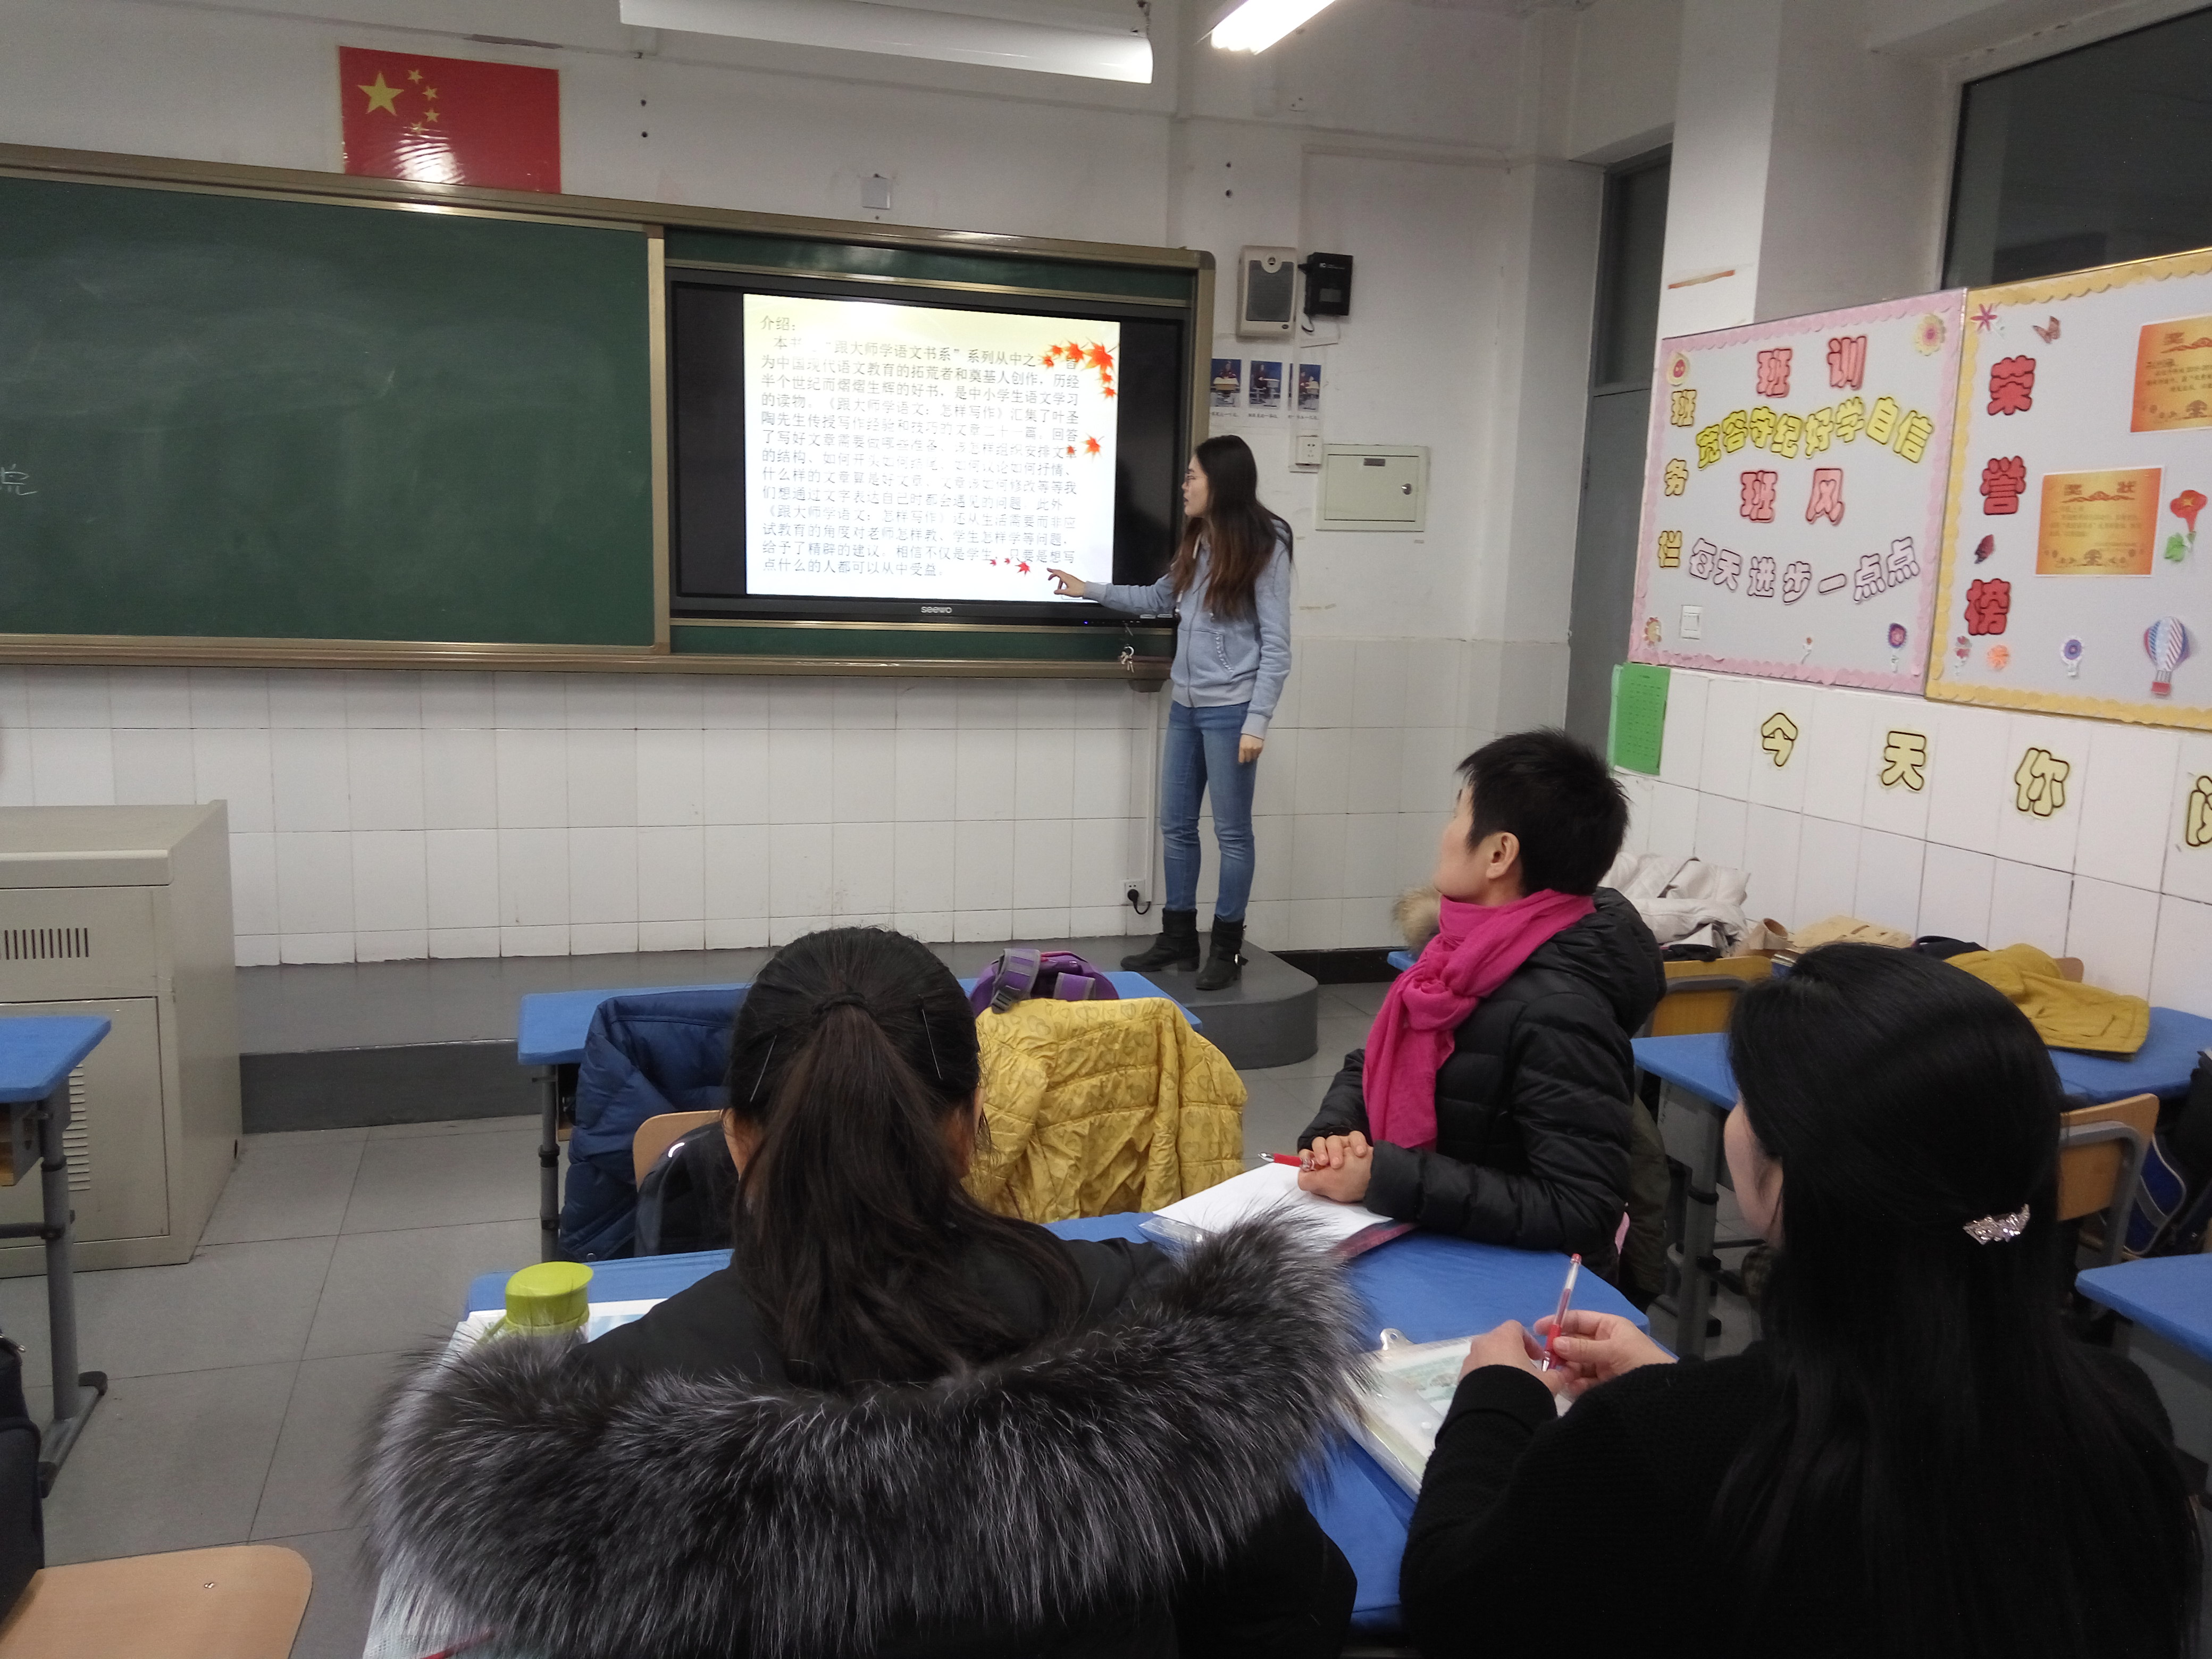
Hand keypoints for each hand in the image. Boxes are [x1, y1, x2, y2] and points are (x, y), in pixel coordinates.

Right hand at [1045, 567, 1086, 597]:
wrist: (1086, 590)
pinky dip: (1062, 581)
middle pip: (1059, 572)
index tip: (1048, 569)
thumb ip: (1060, 592)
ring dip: (1058, 581)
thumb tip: (1055, 591)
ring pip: (1062, 576)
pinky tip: (1063, 586)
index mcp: (1066, 578)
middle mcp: (1068, 576)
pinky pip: (1065, 578)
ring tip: (1058, 588)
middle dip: (1053, 574)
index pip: (1057, 572)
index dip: (1051, 571)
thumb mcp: (1067, 592)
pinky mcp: (1073, 580)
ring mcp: (1071, 578)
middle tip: (1050, 577)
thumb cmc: (1078, 590)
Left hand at [1238, 734, 1263, 763]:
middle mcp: (1248, 749)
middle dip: (1247, 759)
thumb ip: (1242, 749)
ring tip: (1252, 754)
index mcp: (1242, 747)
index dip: (1242, 761)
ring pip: (1254, 757)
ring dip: (1253, 756)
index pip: (1241, 759)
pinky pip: (1258, 754)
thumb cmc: (1247, 734)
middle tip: (1247, 758)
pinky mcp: (1260, 748)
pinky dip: (1257, 753)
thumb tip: (1242, 756)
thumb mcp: (1241, 742)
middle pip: (1248, 759)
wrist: (1254, 729)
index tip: (1242, 761)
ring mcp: (1255, 749)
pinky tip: (1255, 750)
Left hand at [1296, 1132, 1371, 1202]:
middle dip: (1321, 1151)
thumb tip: (1300, 1176)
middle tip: (1327, 1162)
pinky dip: (1356, 1143)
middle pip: (1319, 1143)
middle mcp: (1331, 1158)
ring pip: (1334, 1138)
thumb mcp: (1328, 1186)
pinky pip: (1353, 1135)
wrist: (1380, 1179)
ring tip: (1343, 1162)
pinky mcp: (1357, 1144)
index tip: (1310, 1160)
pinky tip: (1359, 1153)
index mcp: (1322, 1169)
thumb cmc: (1353, 1184)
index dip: (1306, 1156)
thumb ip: (1310, 1181)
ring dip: (1337, 1149)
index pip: (1308, 1156)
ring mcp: (1345, 1149)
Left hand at [1460, 1320, 1560, 1391]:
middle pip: (1499, 1342)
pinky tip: (1498, 1397)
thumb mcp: (1549, 1383)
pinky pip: (1477, 1374)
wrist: (1494, 1417)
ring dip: (1499, 1368)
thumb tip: (1558, 1375)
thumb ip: (1555, 1375)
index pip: (1516, 1328)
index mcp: (1502, 1337)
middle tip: (1527, 1373)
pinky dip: (1487, 1380)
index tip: (1539, 1358)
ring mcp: (1469, 1361)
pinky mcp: (1461, 1379)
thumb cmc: (1524, 1390)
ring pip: (1486, 1358)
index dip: (1530, 1341)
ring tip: (1512, 1389)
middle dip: (1513, 1355)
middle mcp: (1482, 1344)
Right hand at [1532, 1309, 1674, 1397]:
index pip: (1578, 1320)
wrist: (1663, 1393)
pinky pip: (1581, 1381)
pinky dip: (1575, 1384)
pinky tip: (1574, 1387)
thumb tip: (1555, 1343)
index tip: (1539, 1329)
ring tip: (1564, 1376)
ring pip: (1575, 1363)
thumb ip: (1584, 1348)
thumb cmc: (1641, 1361)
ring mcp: (1601, 1365)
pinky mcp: (1601, 1384)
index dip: (1559, 1322)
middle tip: (1549, 1360)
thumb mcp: (1613, 1350)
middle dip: (1561, 1350)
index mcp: (1608, 1328)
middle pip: (1573, 1343)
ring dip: (1567, 1369)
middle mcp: (1603, 1344)